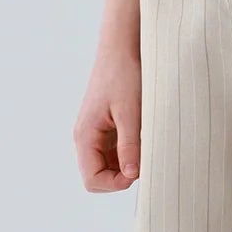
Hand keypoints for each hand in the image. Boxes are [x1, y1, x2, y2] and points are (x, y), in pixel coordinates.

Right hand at [74, 47, 140, 191]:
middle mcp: (86, 138)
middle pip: (98, 177)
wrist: (122, 47)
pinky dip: (130, 153)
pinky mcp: (107, 127)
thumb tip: (132, 175)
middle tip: (144, 161)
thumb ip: (130, 145)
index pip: (92, 180)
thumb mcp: (131, 112)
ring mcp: (96, 133)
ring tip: (146, 148)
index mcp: (85, 136)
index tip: (139, 170)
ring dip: (127, 165)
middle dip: (121, 177)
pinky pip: (115, 152)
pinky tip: (144, 139)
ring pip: (108, 166)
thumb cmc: (125, 75)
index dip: (116, 183)